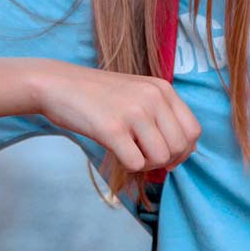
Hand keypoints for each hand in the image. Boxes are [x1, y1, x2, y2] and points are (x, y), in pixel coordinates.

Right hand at [31, 61, 199, 173]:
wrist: (56, 84)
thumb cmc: (95, 94)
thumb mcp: (136, 93)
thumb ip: (160, 114)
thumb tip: (179, 155)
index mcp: (162, 88)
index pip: (193, 130)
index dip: (183, 150)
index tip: (164, 155)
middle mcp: (152, 97)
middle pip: (180, 147)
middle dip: (164, 160)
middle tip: (143, 156)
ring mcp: (133, 112)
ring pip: (161, 158)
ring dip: (146, 164)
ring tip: (128, 152)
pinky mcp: (112, 128)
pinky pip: (136, 163)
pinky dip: (128, 166)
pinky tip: (116, 152)